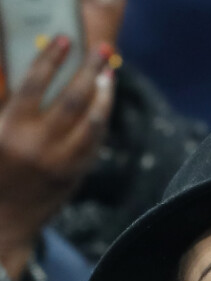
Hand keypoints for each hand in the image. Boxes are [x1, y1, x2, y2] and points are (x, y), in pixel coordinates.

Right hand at [0, 36, 113, 279]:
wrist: (5, 219)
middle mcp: (39, 145)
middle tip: (101, 49)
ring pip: (93, 122)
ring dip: (105, 95)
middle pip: (73, 99)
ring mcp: (62, 162)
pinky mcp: (75, 175)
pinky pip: (95, 143)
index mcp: (11, 129)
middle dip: (90, 70)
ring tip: (109, 74)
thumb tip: (34, 73)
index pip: (34, 83)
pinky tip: (104, 105)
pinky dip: (102, 121)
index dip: (51, 58)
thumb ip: (7, 105)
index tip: (64, 39)